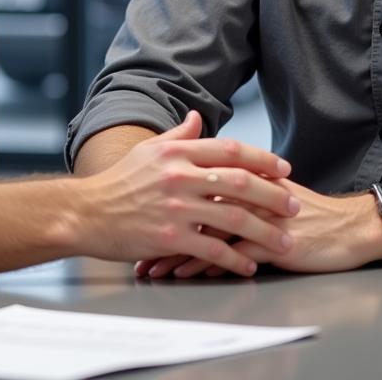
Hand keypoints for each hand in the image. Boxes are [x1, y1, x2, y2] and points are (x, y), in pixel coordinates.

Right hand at [77, 111, 298, 277]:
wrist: (86, 212)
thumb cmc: (117, 181)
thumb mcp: (147, 151)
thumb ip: (177, 136)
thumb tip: (198, 117)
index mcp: (176, 153)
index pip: (230, 150)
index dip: (262, 159)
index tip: (284, 169)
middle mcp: (179, 176)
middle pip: (240, 182)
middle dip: (273, 195)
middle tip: (296, 207)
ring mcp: (175, 208)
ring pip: (232, 218)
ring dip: (264, 231)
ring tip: (285, 241)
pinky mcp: (168, 238)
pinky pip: (212, 249)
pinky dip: (235, 259)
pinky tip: (249, 265)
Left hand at [137, 178, 381, 278]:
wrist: (345, 226)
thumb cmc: (301, 209)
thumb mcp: (263, 187)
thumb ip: (230, 176)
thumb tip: (198, 173)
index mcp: (240, 174)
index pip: (193, 180)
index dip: (163, 197)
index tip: (136, 211)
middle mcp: (245, 191)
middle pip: (192, 205)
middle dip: (161, 226)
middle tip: (135, 244)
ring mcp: (257, 215)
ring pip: (207, 231)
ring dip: (177, 250)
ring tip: (153, 266)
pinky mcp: (270, 240)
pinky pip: (232, 253)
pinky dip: (206, 263)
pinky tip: (187, 273)